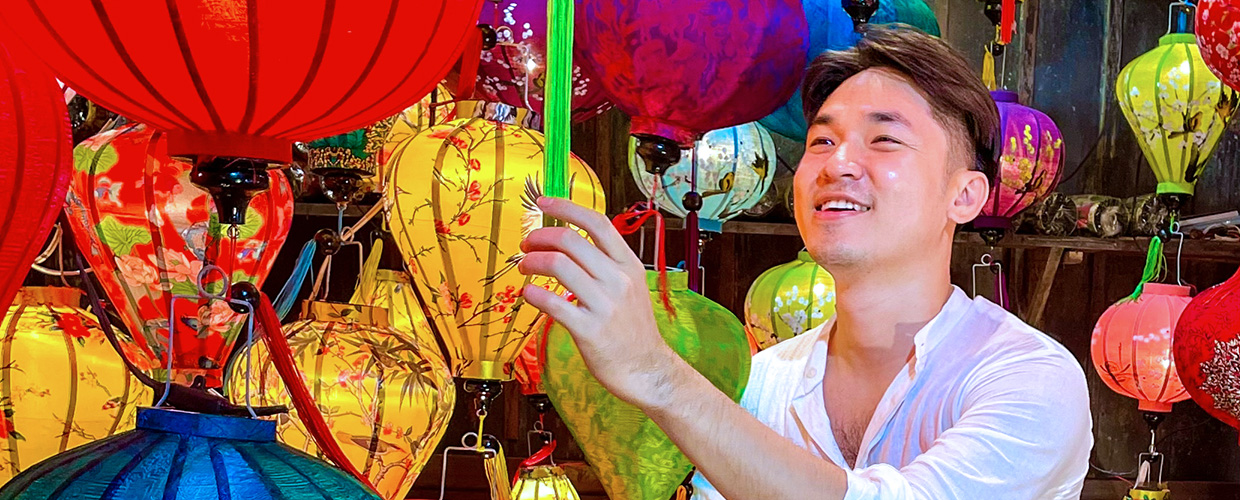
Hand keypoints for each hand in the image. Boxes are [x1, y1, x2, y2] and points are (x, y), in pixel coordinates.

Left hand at [518, 197, 678, 408]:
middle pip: (570, 240)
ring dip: (532, 262)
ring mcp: (605, 305)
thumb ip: (607, 263)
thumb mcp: (631, 287)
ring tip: (524, 268)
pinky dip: (533, 293)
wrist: (647, 370)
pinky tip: (527, 294)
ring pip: (558, 265)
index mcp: (629, 265)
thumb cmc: (633, 330)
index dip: (566, 207)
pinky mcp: (589, 330)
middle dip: (539, 237)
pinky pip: (553, 303)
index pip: (597, 223)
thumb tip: (573, 240)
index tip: (543, 201)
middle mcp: (618, 280)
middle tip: (526, 245)